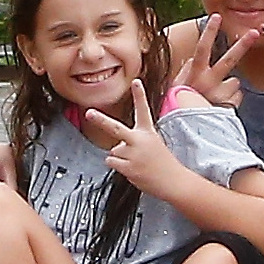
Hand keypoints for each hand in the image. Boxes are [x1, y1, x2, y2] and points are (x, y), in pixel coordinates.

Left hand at [79, 82, 193, 197]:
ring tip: (136, 163)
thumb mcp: (153, 144)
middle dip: (100, 120)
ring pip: (113, 151)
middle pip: (115, 128)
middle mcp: (139, 141)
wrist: (173, 181)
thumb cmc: (162, 162)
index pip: (143, 110)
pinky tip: (132, 169)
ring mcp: (133, 155)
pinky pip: (111, 162)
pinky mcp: (128, 168)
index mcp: (148, 132)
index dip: (139, 95)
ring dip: (120, 157)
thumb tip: (115, 148)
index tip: (136, 81)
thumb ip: (132, 142)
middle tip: (89, 113)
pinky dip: (118, 165)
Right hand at [164, 19, 252, 116]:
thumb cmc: (177, 107)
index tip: (217, 16)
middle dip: (242, 44)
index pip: (202, 48)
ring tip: (214, 98)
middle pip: (229, 60)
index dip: (210, 32)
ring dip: (228, 87)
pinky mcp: (230, 105)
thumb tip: (191, 59)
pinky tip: (220, 106)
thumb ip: (184, 72)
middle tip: (255, 32)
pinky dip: (231, 100)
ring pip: (235, 82)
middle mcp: (210, 82)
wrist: (185, 132)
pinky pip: (237, 97)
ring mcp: (221, 94)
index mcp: (195, 75)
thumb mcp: (176, 88)